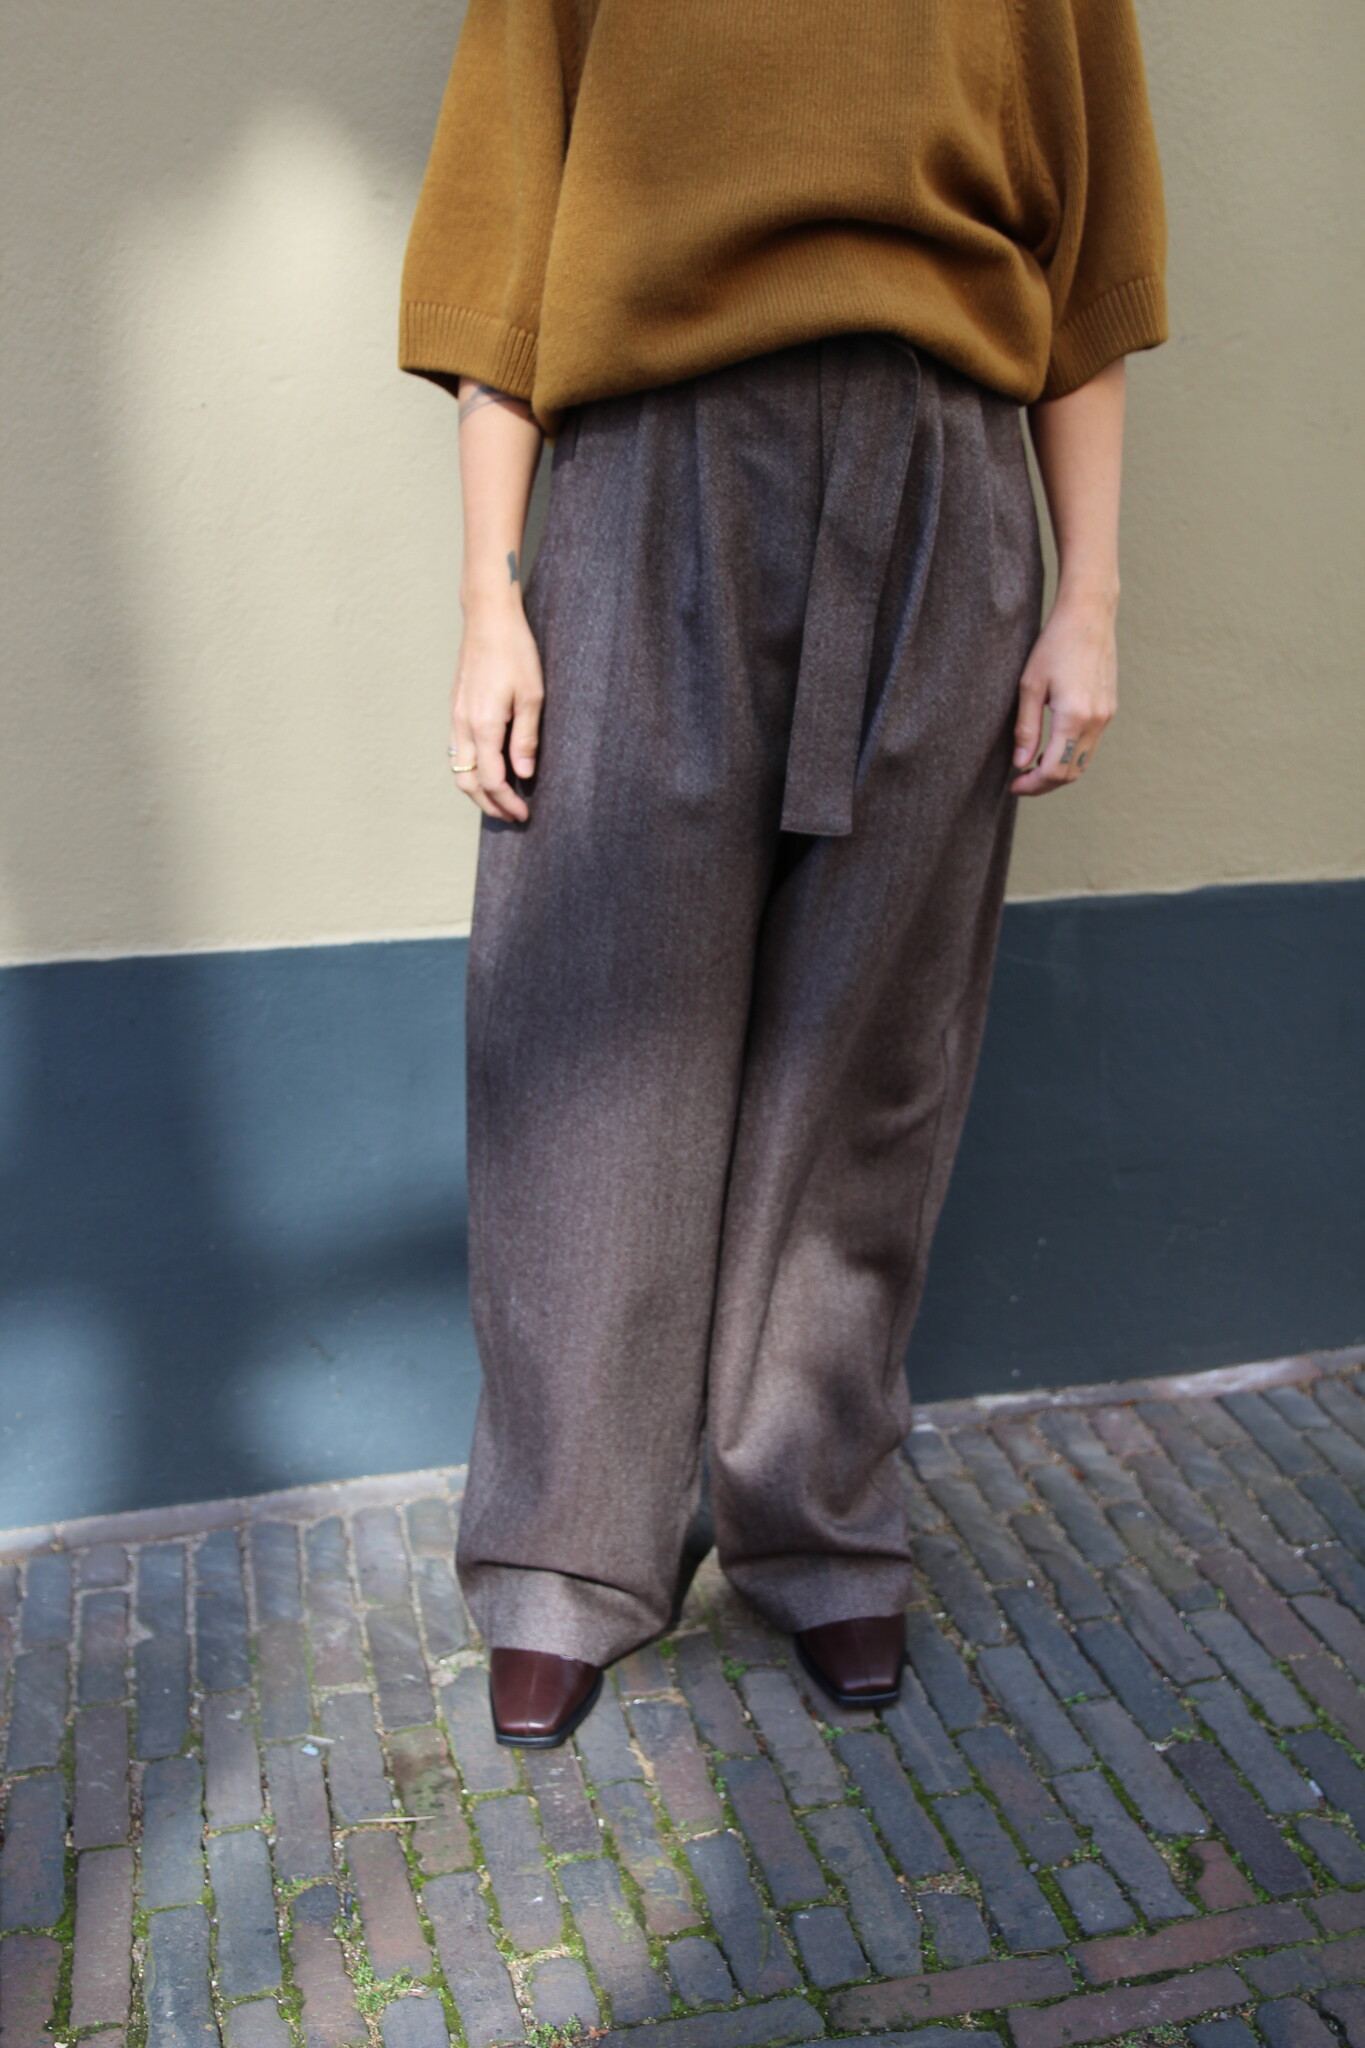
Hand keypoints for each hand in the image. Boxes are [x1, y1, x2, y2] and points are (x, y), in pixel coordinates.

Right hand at [449, 591, 543, 822]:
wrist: (487, 618)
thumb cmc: (515, 652)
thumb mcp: (532, 696)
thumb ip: (526, 739)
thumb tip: (523, 775)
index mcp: (484, 725)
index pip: (491, 780)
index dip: (507, 802)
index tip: (525, 813)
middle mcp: (463, 725)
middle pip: (467, 782)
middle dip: (489, 804)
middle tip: (512, 815)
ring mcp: (455, 717)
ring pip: (457, 768)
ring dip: (477, 790)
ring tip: (500, 798)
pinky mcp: (455, 709)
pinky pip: (456, 750)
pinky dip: (470, 769)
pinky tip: (488, 768)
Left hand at [1011, 590, 1117, 795]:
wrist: (1089, 615)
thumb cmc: (1054, 644)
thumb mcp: (1030, 686)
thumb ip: (1026, 729)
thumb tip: (1020, 763)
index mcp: (1074, 716)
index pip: (1054, 770)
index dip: (1032, 784)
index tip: (1014, 785)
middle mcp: (1096, 720)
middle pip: (1071, 773)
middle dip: (1044, 784)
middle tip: (1020, 781)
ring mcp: (1106, 716)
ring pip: (1083, 762)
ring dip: (1058, 772)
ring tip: (1032, 767)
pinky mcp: (1109, 709)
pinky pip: (1090, 745)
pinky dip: (1070, 756)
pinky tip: (1050, 749)